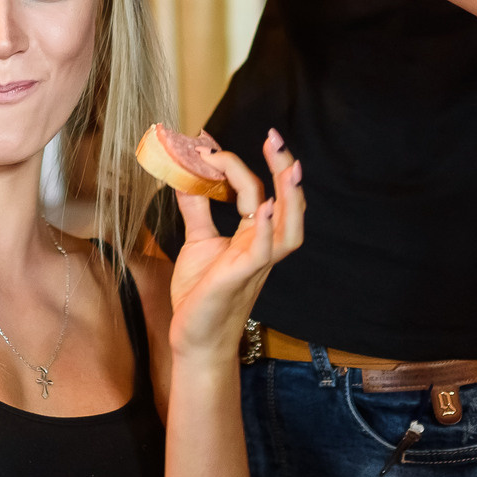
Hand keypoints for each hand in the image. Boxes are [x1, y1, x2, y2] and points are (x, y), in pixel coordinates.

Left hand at [166, 130, 304, 370]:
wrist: (193, 338)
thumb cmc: (200, 295)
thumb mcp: (196, 242)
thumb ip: (196, 208)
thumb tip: (187, 172)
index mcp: (253, 236)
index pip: (256, 192)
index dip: (236, 165)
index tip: (209, 144)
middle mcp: (261, 247)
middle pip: (288, 205)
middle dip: (284, 170)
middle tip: (275, 138)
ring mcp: (255, 263)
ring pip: (289, 229)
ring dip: (290, 197)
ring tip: (288, 166)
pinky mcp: (240, 278)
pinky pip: (263, 252)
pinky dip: (267, 228)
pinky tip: (266, 207)